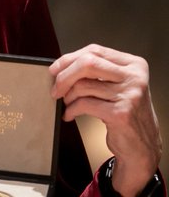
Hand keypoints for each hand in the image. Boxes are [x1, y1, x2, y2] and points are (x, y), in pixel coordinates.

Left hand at [50, 44, 162, 196]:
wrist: (142, 146)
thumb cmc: (126, 114)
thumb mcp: (119, 86)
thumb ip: (99, 72)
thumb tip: (63, 65)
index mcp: (134, 65)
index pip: (95, 50)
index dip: (70, 59)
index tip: (55, 69)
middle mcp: (135, 77)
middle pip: (88, 63)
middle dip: (64, 75)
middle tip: (55, 88)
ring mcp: (130, 95)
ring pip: (83, 86)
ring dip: (68, 97)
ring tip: (68, 104)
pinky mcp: (121, 113)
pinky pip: (84, 104)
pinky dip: (71, 110)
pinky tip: (70, 115)